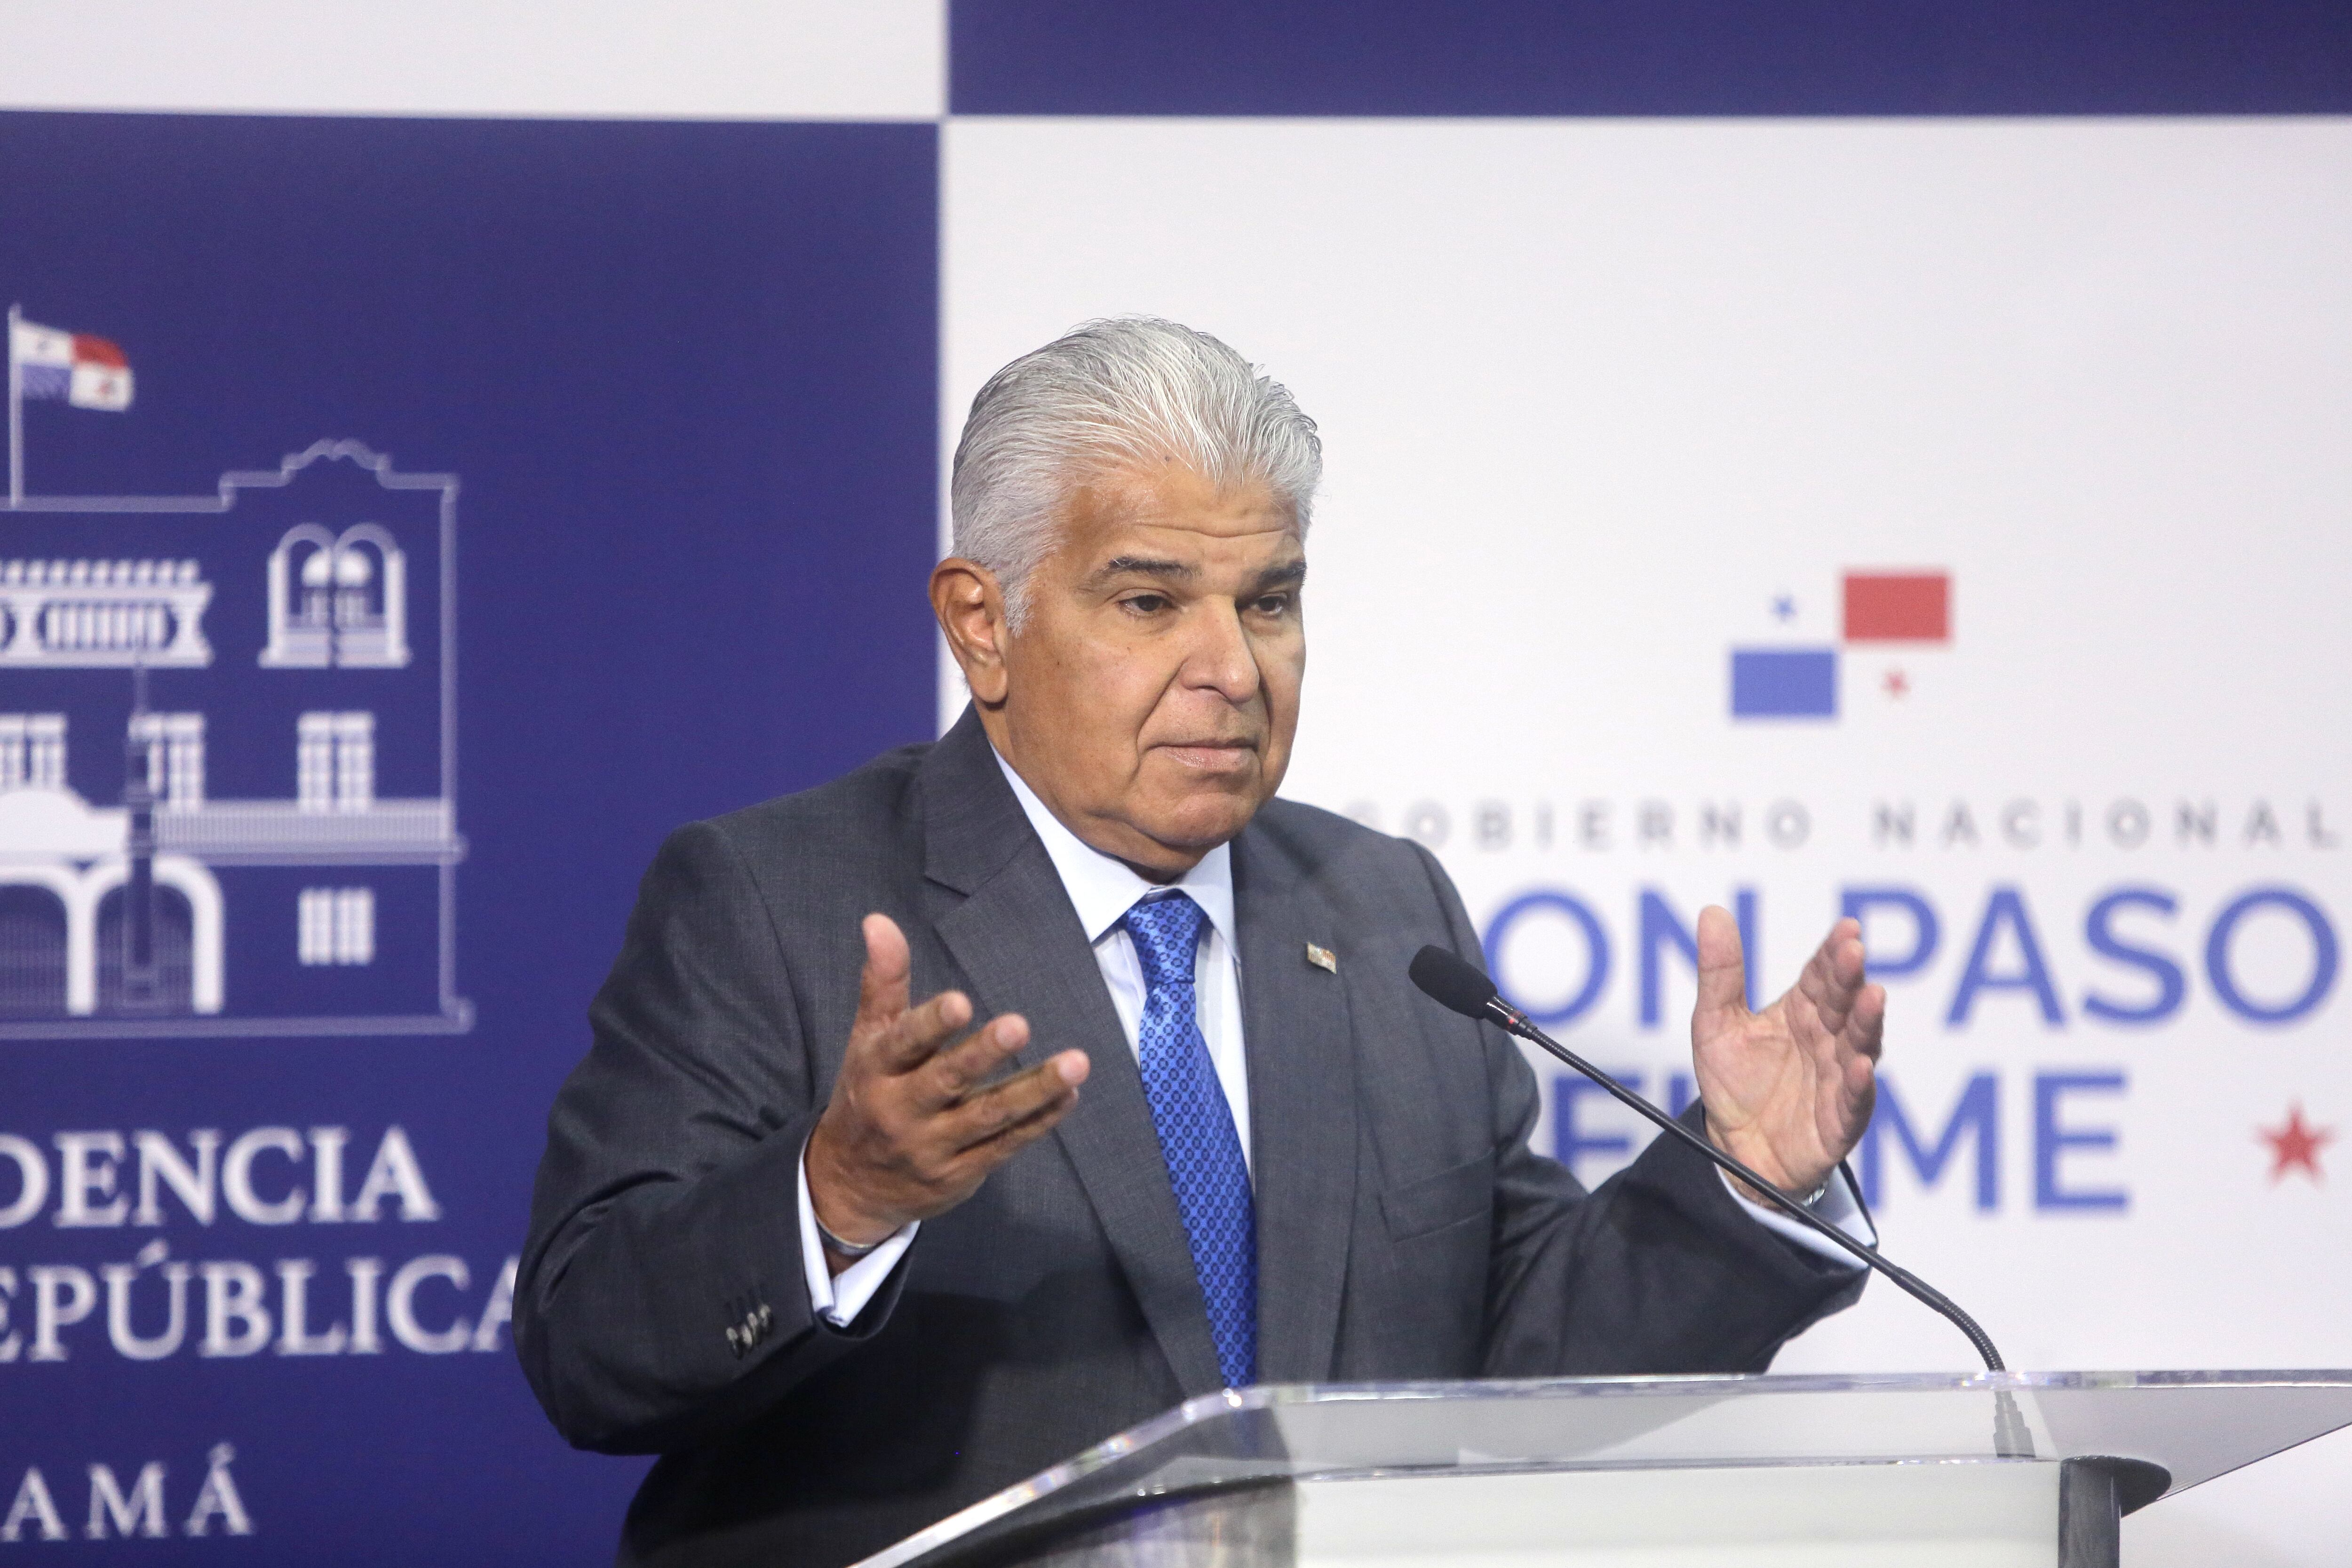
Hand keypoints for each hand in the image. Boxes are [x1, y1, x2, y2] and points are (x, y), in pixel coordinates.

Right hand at [804, 914, 1089, 1270]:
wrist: (850, 1185)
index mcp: (876, 1069)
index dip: (930, 1024)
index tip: (960, 1002)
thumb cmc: (867, 1094)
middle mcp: (902, 1109)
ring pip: (988, 1117)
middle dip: (983, 1054)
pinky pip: (1005, 1146)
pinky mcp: (961, 1173)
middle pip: (946, 1080)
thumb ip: (882, 982)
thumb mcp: (867, 1040)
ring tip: (1075, 1063)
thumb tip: (878, 920)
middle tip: (1019, 1025)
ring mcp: (933, 1146)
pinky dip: (1039, 1122)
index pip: (902, 1043)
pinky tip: (1068, 1096)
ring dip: (1034, 1090)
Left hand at [1689, 908, 1881, 1200]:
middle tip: (1854, 952)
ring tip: (1872, 996)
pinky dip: (1859, 1083)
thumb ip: (1720, 973)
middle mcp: (1827, 1039)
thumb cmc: (1735, 1082)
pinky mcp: (1840, 1119)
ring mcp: (1839, 1077)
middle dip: (1850, 977)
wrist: (1735, 1147)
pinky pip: (1854, 1100)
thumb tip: (1712, 913)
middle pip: (1844, 1003)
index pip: (1822, 975)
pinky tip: (1861, 1065)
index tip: (1846, 929)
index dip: (1834, 952)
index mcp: (1802, 1011)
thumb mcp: (1715, 1023)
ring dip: (1868, 1021)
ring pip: (1860, 1044)